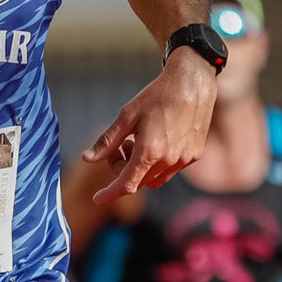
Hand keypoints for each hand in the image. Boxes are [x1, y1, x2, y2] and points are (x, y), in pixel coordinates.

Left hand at [86, 49, 217, 202]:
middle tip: (122, 144)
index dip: (109, 194)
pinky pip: (171, 169)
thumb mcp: (127, 116)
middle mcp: (169, 160)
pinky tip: (158, 140)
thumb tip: (87, 159)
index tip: (97, 198)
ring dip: (141, 169)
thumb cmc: (157, 96)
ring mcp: (184, 160)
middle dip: (124, 169)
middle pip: (139, 181)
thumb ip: (107, 141)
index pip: (126, 185)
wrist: (193, 83)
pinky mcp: (194, 155)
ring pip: (155, 179)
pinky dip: (158, 163)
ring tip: (139, 140)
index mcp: (150, 152)